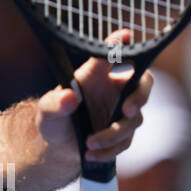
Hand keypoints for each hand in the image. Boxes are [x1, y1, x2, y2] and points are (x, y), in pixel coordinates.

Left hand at [36, 29, 152, 163]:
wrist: (57, 145)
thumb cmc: (54, 117)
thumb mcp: (47, 110)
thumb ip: (56, 103)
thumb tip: (70, 98)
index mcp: (97, 74)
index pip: (112, 55)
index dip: (120, 45)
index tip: (125, 35)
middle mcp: (115, 89)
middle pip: (143, 84)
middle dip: (140, 97)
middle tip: (128, 110)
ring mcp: (122, 111)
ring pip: (133, 120)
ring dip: (113, 134)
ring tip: (90, 143)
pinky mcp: (124, 133)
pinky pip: (126, 141)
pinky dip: (109, 150)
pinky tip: (91, 155)